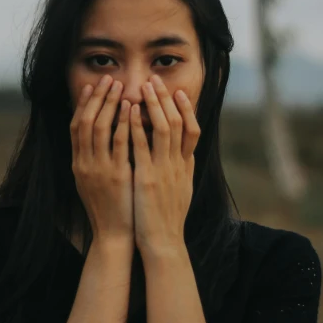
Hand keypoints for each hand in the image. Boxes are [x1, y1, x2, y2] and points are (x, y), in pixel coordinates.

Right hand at [70, 75, 133, 246]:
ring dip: (109, 104)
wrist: (114, 235)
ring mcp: (99, 169)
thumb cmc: (108, 208)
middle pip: (85, 122)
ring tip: (119, 86)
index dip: (83, 104)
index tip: (91, 86)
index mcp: (78, 164)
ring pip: (99, 128)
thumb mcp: (92, 182)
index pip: (75, 126)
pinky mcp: (117, 176)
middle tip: (107, 78)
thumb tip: (97, 136)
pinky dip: (124, 123)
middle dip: (96, 98)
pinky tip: (132, 108)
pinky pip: (119, 143)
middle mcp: (84, 164)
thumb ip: (93, 159)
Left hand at [129, 74, 200, 257]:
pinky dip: (137, 126)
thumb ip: (181, 170)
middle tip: (157, 79)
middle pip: (179, 123)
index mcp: (186, 168)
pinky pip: (143, 146)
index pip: (193, 130)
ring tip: (144, 86)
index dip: (187, 109)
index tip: (178, 92)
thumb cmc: (167, 220)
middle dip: (167, 99)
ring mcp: (165, 171)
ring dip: (154, 105)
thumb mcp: (180, 191)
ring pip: (165, 129)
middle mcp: (179, 165)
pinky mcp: (149, 179)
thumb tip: (184, 156)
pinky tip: (129, 111)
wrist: (164, 244)